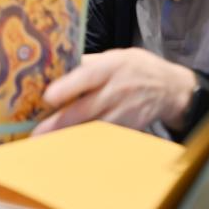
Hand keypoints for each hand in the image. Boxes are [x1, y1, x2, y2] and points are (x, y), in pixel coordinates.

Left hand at [32, 48, 196, 134]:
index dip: (68, 87)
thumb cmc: (136, 68)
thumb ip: (88, 64)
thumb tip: (56, 67)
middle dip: (61, 123)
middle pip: (87, 109)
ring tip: (49, 146)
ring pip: (94, 129)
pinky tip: (70, 151)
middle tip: (38, 134)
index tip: (48, 97)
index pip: (88, 76)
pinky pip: (105, 139)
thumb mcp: (115, 56)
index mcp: (112, 67)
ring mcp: (124, 113)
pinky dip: (87, 146)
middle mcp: (117, 91)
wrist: (171, 88)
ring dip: (71, 138)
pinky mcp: (129, 129)